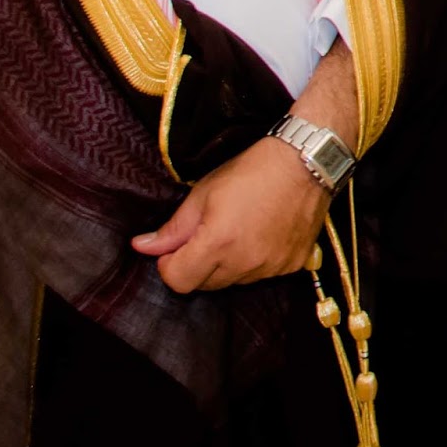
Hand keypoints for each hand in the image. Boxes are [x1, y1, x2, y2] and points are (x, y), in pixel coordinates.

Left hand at [131, 137, 331, 291]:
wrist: (304, 161)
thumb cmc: (251, 170)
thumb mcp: (204, 192)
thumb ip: (173, 227)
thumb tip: (142, 246)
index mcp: (218, 243)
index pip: (177, 280)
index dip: (169, 264)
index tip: (174, 246)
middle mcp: (244, 263)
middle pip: (203, 285)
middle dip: (196, 264)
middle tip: (206, 232)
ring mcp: (270, 268)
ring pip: (232, 282)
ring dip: (225, 264)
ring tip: (236, 229)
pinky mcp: (290, 266)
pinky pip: (260, 276)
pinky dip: (253, 262)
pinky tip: (259, 234)